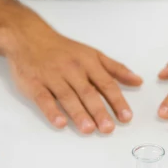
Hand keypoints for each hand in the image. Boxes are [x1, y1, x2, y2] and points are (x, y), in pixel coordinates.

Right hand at [6, 32, 142, 133]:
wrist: (30, 38)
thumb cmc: (64, 49)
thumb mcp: (92, 54)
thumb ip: (115, 69)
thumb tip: (138, 81)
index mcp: (88, 62)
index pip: (106, 83)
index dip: (117, 101)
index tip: (126, 117)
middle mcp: (72, 69)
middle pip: (88, 92)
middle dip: (99, 111)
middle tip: (109, 128)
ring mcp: (52, 76)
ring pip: (67, 96)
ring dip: (78, 113)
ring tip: (89, 129)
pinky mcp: (34, 83)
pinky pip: (44, 98)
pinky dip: (51, 111)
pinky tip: (60, 123)